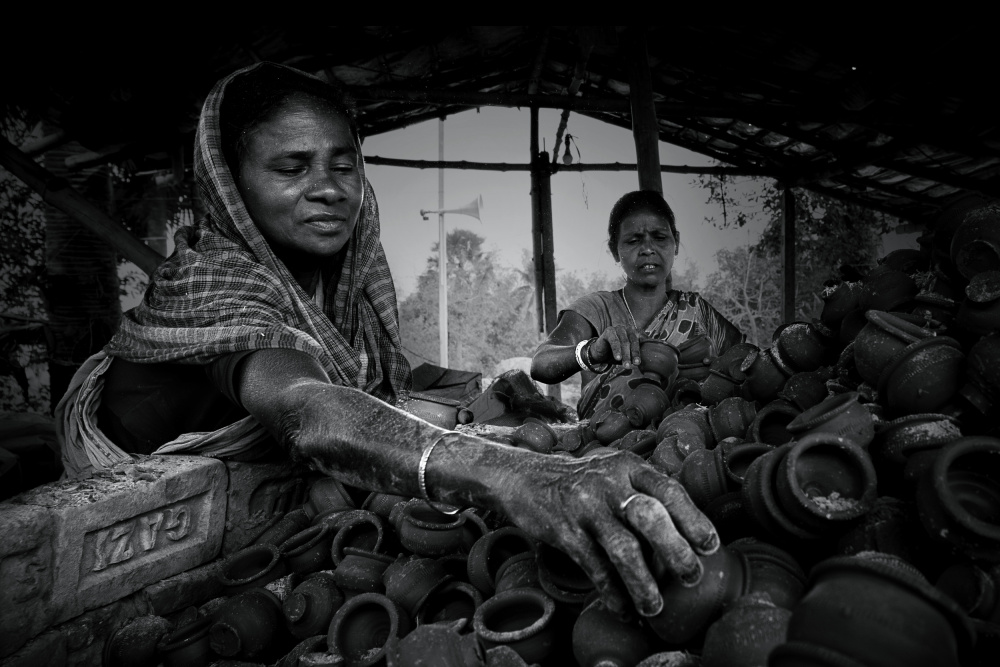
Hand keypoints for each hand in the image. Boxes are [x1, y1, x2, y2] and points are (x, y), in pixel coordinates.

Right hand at [496, 449, 718, 616]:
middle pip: (650, 518)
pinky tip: (623, 609)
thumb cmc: (586, 484)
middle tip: (692, 577)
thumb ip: (646, 495)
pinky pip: (594, 567)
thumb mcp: (617, 474)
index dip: (694, 519)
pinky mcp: (565, 530)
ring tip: (655, 608)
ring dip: (643, 583)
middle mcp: (609, 483)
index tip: (710, 546)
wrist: (528, 478)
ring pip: (622, 548)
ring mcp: (586, 506)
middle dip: (676, 551)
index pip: (670, 491)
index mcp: (629, 468)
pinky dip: (611, 592)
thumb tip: (687, 538)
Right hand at [588, 324, 642, 367]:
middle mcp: (627, 328)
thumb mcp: (629, 354)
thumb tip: (648, 361)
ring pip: (624, 342)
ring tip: (626, 365)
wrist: (600, 353)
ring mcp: (618, 329)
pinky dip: (617, 350)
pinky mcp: (609, 331)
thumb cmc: (617, 353)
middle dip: (635, 353)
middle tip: (636, 364)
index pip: (642, 340)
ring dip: (626, 355)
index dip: (642, 351)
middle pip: (634, 341)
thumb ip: (637, 354)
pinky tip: (618, 358)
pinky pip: (614, 341)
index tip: (642, 361)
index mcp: (635, 332)